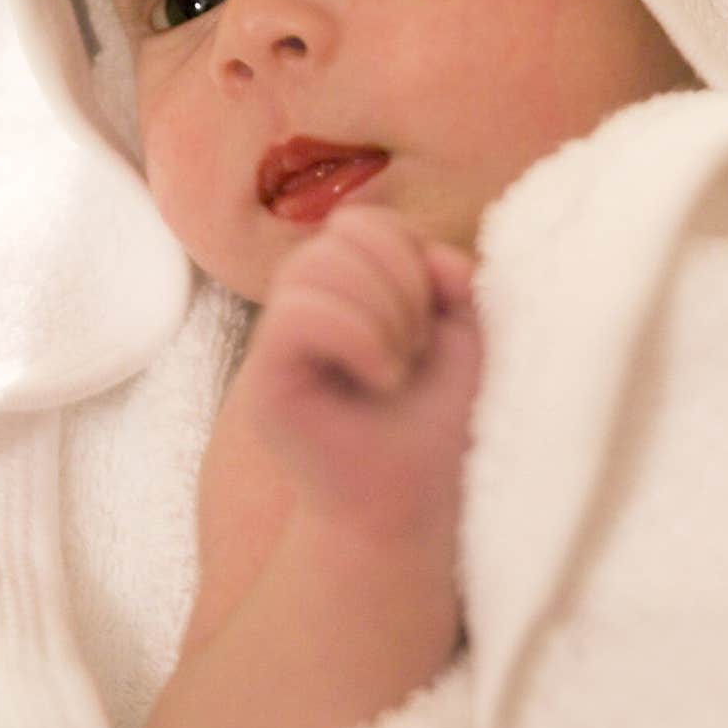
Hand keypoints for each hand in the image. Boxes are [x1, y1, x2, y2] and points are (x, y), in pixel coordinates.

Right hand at [234, 204, 481, 539]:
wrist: (411, 506)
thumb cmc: (436, 424)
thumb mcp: (465, 338)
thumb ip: (454, 280)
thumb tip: (434, 255)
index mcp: (343, 288)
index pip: (363, 221)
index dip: (410, 254)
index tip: (435, 318)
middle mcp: (302, 305)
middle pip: (342, 231)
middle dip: (401, 284)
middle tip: (415, 349)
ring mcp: (276, 339)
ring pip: (316, 266)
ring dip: (382, 314)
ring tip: (397, 368)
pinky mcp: (262, 378)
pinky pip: (299, 313)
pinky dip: (357, 337)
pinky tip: (380, 379)